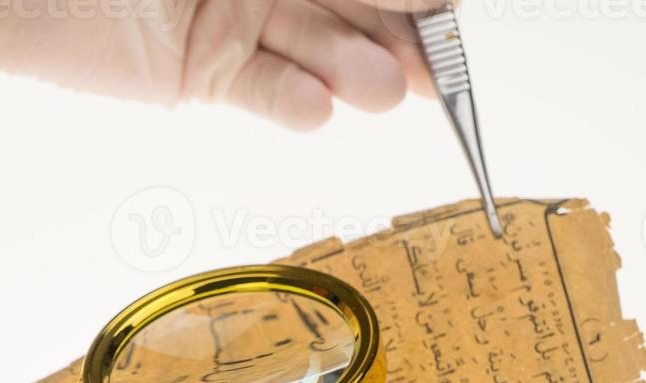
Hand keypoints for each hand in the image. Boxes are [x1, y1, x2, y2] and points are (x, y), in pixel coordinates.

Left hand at [0, 0, 435, 130]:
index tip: (443, 6)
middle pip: (356, 1)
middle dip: (404, 30)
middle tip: (435, 63)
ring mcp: (236, 20)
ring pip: (319, 48)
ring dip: (357, 67)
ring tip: (382, 88)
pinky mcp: (202, 72)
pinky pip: (264, 90)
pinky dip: (294, 103)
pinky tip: (319, 109)